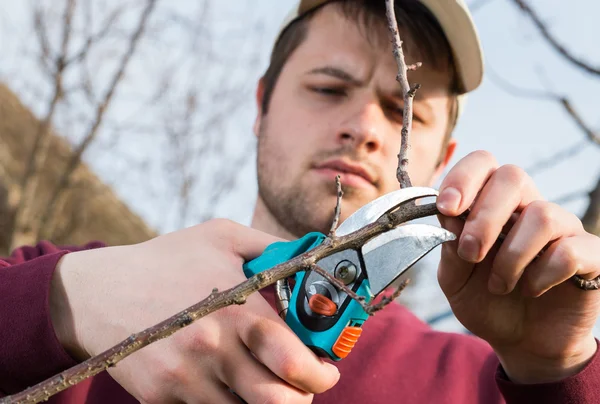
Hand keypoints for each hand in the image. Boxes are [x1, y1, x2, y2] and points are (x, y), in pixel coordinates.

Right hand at [50, 219, 339, 402]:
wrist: (99, 292)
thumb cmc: (166, 260)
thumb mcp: (222, 237)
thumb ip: (273, 248)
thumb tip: (315, 257)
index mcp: (235, 310)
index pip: (294, 360)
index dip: (322, 372)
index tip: (327, 368)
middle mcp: (214, 350)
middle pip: (279, 402)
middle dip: (303, 396)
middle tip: (304, 382)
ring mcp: (187, 380)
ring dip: (268, 403)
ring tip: (268, 380)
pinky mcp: (164, 398)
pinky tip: (232, 383)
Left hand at [435, 151, 599, 383]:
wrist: (522, 342)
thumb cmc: (486, 301)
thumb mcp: (455, 280)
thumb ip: (449, 247)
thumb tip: (448, 214)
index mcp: (491, 204)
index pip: (483, 163)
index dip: (464, 177)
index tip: (448, 207)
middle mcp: (527, 207)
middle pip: (513, 176)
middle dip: (484, 217)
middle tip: (471, 254)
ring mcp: (562, 228)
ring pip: (541, 214)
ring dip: (511, 256)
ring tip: (499, 285)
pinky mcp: (590, 254)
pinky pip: (569, 249)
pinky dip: (542, 274)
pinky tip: (532, 290)